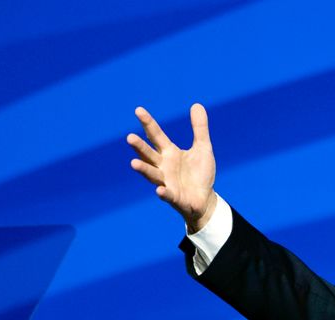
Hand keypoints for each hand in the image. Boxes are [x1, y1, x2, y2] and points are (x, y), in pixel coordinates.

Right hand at [127, 104, 216, 232]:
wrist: (205, 199)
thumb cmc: (200, 173)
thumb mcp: (203, 148)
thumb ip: (199, 128)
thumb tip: (197, 104)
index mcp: (169, 153)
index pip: (156, 135)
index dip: (148, 123)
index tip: (138, 110)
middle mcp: (163, 166)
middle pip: (149, 154)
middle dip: (140, 147)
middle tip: (130, 137)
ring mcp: (167, 182)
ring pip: (152, 174)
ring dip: (143, 169)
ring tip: (133, 163)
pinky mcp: (174, 197)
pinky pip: (167, 195)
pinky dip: (163, 193)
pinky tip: (159, 190)